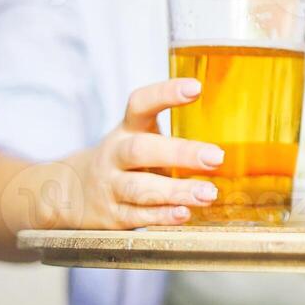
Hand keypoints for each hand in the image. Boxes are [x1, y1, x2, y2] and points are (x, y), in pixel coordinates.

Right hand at [59, 78, 222, 228]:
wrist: (71, 193)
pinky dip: (161, 216)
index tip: (196, 87)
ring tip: (208, 193)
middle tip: (217, 157)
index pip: (141, 104)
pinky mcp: (112, 215)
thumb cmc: (126, 161)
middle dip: (180, 154)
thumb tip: (233, 132)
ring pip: (140, 188)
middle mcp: (115, 155)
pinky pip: (137, 216)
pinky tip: (184, 214)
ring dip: (176, 191)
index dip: (165, 93)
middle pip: (141, 150)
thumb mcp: (141, 137)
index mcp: (127, 129)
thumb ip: (173, 135)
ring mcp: (110, 186)